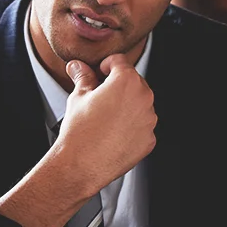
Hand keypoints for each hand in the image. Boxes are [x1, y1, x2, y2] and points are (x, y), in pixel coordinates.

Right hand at [57, 54, 155, 194]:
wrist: (81, 164)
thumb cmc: (79, 130)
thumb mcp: (78, 97)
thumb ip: (82, 77)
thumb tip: (77, 66)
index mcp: (127, 81)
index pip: (119, 62)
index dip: (105, 66)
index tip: (99, 74)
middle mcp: (144, 97)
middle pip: (133, 82)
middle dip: (117, 86)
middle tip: (99, 97)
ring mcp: (149, 120)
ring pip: (139, 104)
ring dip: (126, 106)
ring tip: (105, 118)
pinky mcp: (149, 139)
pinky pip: (141, 126)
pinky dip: (130, 126)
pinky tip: (113, 133)